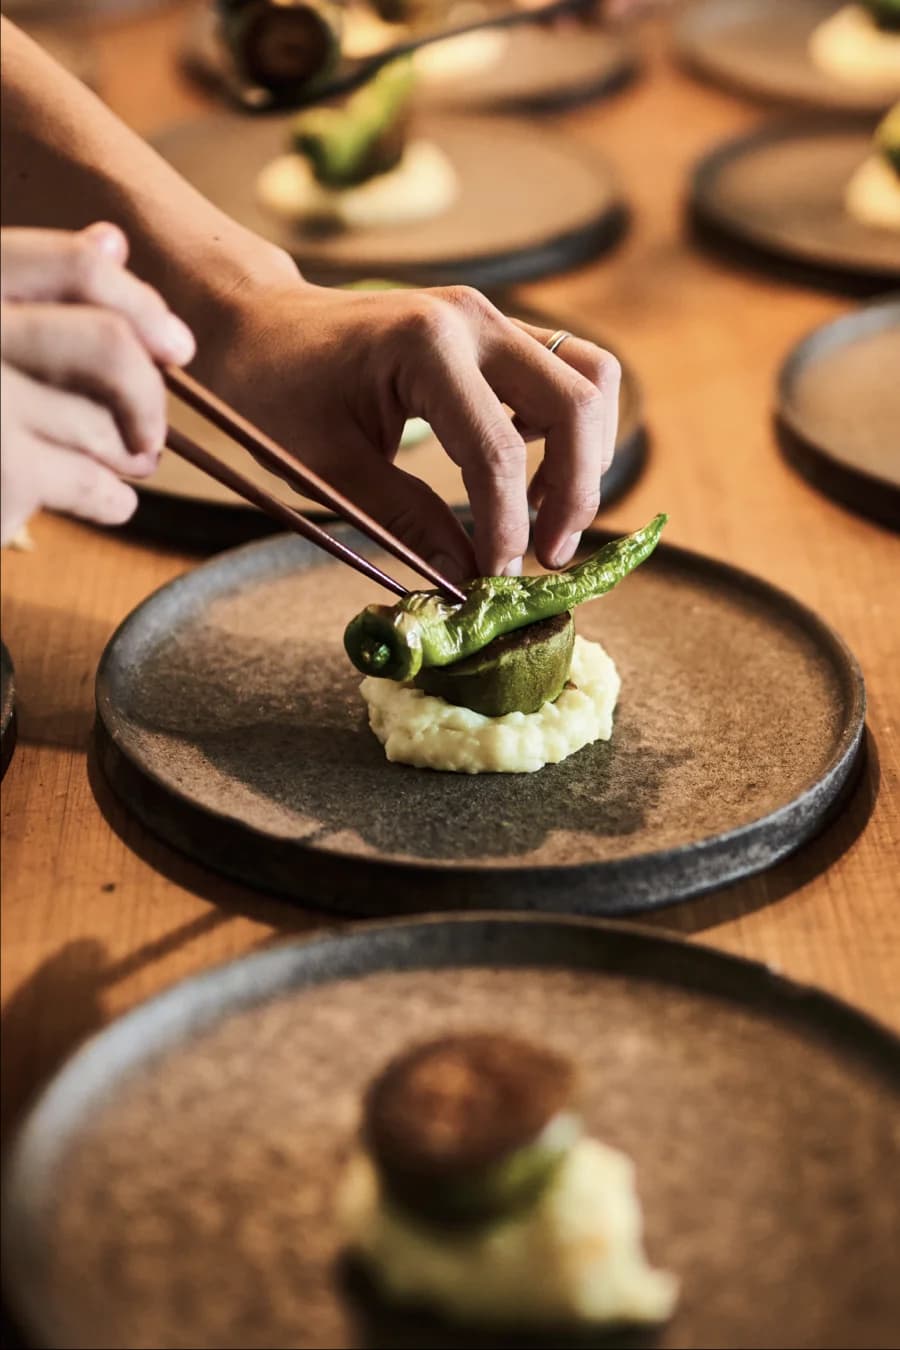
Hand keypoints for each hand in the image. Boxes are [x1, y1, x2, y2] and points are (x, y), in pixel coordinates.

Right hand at [0, 223, 194, 544]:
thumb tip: (112, 241)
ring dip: (131, 454)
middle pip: (107, 344)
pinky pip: (91, 482)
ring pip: (101, 423)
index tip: (178, 347)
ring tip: (133, 466)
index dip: (142, 305)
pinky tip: (113, 503)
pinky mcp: (1, 471)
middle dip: (147, 395)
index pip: (74, 266)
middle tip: (155, 431)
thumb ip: (33, 289)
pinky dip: (113, 500)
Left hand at [205, 275, 620, 580]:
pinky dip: (567, 429)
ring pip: (590, 376)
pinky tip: (526, 478)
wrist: (255, 323)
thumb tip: (464, 580)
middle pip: (577, 402)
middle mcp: (473, 320)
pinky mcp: (494, 333)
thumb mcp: (328, 468)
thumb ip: (404, 521)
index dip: (507, 526)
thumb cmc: (274, 390)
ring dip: (585, 454)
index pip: (496, 451)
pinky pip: (567, 371)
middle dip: (575, 490)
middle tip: (547, 557)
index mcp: (425, 347)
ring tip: (547, 519)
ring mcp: (490, 319)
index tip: (495, 581)